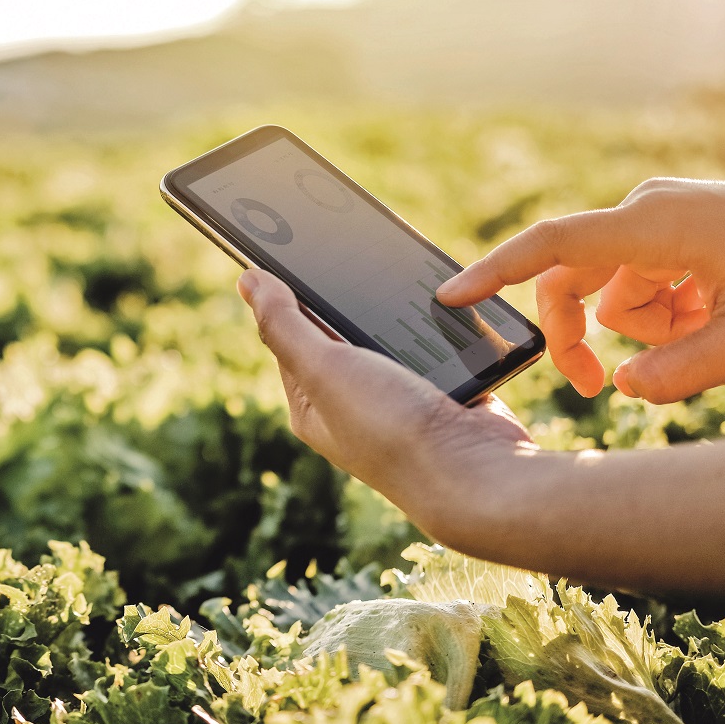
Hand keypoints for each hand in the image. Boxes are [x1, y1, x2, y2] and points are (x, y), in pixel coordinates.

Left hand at [238, 268, 533, 532]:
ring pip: (390, 337)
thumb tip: (247, 281)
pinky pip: (433, 346)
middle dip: (347, 299)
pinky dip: (435, 327)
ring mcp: (400, 401)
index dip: (289, 295)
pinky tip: (439, 302)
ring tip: (394, 274)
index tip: (294, 249)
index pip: (289, 338)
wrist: (478, 474)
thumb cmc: (392, 429)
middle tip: (349, 253)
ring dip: (395, 313)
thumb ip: (285, 324)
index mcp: (311, 405)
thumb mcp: (324, 368)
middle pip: (341, 334)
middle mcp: (351, 406)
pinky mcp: (442, 393)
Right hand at [437, 178, 724, 403]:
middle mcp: (649, 211)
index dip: (494, 274)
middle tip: (598, 390)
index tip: (449, 297)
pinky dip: (671, 314)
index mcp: (654, 225)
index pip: (552, 247)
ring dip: (649, 329)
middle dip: (584, 336)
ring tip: (712, 335)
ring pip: (616, 292)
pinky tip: (717, 316)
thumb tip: (623, 387)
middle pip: (574, 281)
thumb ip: (676, 375)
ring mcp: (666, 218)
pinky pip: (648, 283)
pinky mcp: (681, 230)